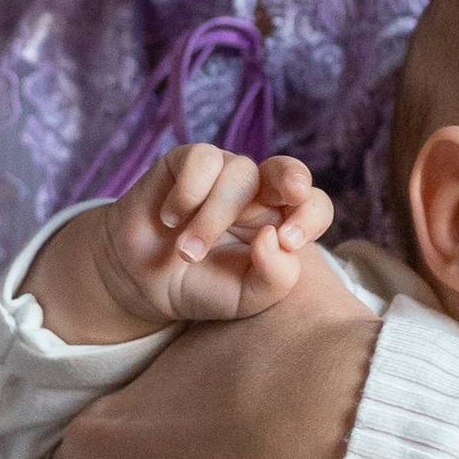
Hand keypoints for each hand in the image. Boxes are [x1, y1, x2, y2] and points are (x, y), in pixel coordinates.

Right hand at [50, 143, 333, 337]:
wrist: (144, 282)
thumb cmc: (202, 287)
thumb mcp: (245, 298)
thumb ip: (274, 278)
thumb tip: (275, 237)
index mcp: (280, 222)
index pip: (314, 206)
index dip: (311, 216)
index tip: (290, 241)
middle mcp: (257, 193)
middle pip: (288, 170)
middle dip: (293, 178)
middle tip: (292, 195)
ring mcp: (223, 173)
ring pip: (239, 173)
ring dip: (212, 218)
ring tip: (187, 252)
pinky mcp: (187, 161)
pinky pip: (202, 160)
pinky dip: (187, 194)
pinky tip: (170, 219)